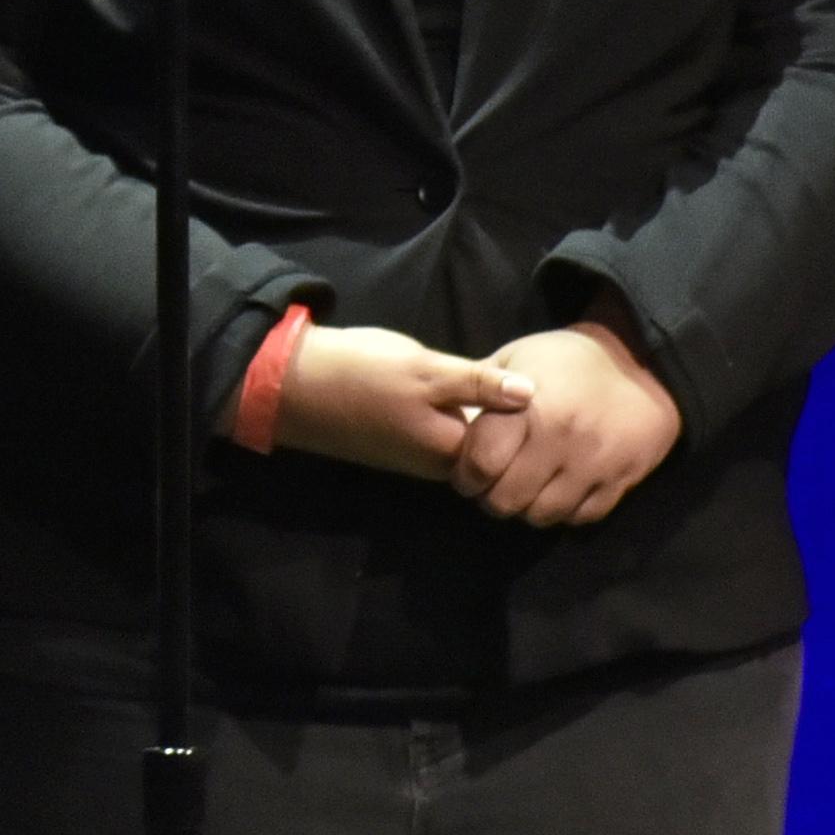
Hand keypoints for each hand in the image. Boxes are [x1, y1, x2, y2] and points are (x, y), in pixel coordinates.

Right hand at [264, 322, 517, 481]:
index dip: (526, 416)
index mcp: (449, 451)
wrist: (292, 386)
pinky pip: (440, 434)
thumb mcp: (427, 369)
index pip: (508, 444)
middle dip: (504, 418)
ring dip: (478, 415)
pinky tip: (454, 386)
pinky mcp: (396, 444)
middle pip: (488, 446)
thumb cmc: (363, 374)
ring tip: (490, 378)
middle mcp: (435, 465)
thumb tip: (533, 394)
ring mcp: (413, 457)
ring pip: (463, 438)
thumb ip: (479, 384)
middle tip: (522, 377)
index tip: (542, 387)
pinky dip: (452, 414)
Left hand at [451, 322, 680, 528]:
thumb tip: (445, 416)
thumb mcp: (518, 358)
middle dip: (491, 497)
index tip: (467, 474)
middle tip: (494, 486)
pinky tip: (558, 489)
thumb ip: (482, 390)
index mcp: (530, 407)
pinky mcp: (621, 480)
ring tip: (526, 488)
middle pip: (507, 500)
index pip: (481, 464)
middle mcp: (561, 439)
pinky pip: (580, 517)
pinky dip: (565, 510)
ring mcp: (593, 463)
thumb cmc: (568, 360)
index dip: (465, 476)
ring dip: (527, 508)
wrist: (644, 362)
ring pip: (542, 515)